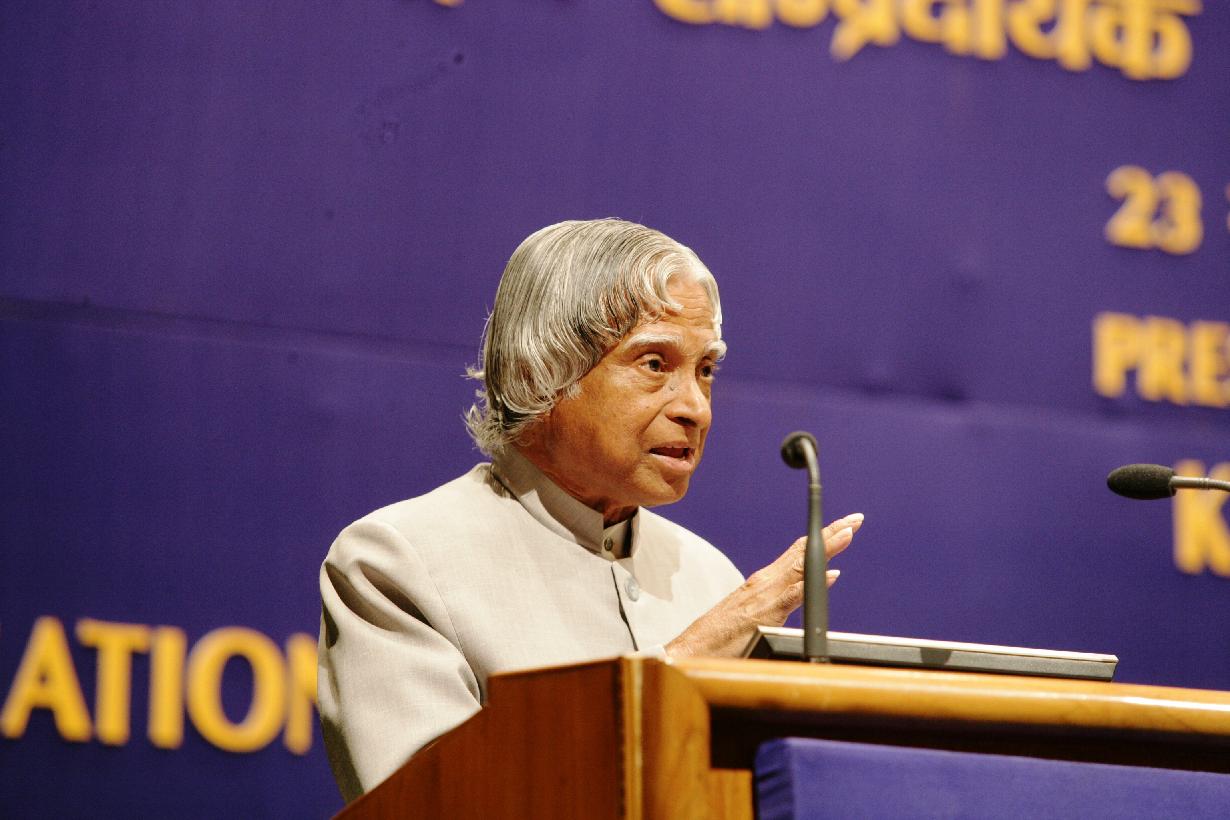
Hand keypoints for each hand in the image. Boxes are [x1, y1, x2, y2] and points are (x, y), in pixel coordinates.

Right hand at [664, 513, 863, 658]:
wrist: (691, 650)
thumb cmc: (720, 637)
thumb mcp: (755, 614)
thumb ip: (783, 600)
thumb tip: (813, 588)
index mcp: (763, 582)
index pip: (798, 553)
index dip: (823, 538)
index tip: (845, 526)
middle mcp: (764, 582)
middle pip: (802, 552)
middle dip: (830, 534)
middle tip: (855, 519)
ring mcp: (764, 597)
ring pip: (800, 566)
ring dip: (825, 548)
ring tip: (847, 533)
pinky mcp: (763, 616)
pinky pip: (791, 597)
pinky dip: (810, 583)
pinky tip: (830, 575)